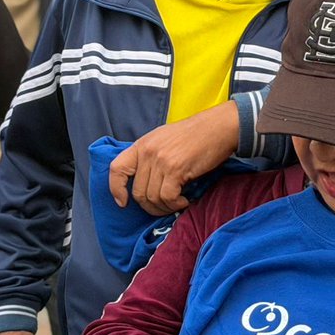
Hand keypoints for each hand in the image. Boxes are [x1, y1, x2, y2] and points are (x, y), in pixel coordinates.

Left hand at [108, 101, 238, 215]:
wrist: (218, 127)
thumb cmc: (194, 135)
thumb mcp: (163, 139)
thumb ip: (149, 157)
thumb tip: (144, 183)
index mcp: (142, 144)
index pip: (117, 168)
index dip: (116, 188)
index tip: (123, 202)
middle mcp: (147, 152)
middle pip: (138, 192)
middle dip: (150, 206)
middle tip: (165, 206)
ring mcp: (160, 160)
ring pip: (152, 198)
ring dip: (165, 207)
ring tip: (177, 202)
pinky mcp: (175, 169)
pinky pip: (167, 197)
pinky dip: (176, 204)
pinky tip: (184, 200)